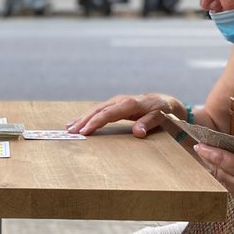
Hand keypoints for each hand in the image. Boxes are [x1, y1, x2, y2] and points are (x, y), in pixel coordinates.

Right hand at [66, 93, 181, 136]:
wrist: (164, 102)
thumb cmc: (162, 111)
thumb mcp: (160, 118)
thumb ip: (148, 124)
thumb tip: (138, 133)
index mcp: (130, 103)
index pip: (108, 114)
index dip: (96, 123)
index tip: (85, 131)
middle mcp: (120, 101)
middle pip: (98, 111)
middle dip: (83, 121)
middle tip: (71, 132)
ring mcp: (116, 102)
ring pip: (95, 110)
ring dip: (82, 119)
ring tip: (68, 128)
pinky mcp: (114, 105)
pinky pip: (98, 111)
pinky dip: (86, 117)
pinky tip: (76, 122)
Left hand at [193, 139, 233, 201]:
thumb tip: (221, 144)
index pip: (222, 160)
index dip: (209, 152)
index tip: (198, 144)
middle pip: (217, 170)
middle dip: (208, 158)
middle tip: (200, 146)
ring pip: (219, 178)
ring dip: (212, 166)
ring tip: (206, 153)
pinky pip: (225, 183)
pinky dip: (220, 173)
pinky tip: (217, 164)